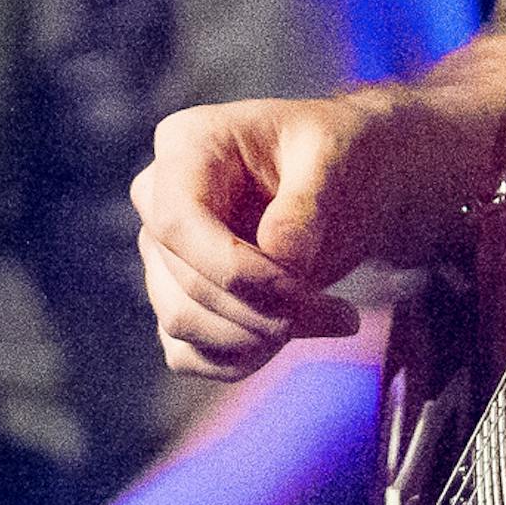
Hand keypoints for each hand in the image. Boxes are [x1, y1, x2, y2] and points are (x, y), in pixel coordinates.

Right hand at [132, 92, 422, 379]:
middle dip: (263, 311)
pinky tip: (297, 334)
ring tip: (330, 317)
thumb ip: (306, 202)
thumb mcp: (334, 156)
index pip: (178, 222)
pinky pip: (187, 353)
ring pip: (182, 323)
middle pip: (184, 282)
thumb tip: (280, 255)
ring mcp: (161, 252)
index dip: (234, 268)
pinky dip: (241, 360)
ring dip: (259, 340)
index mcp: (187, 143)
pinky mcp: (177, 297)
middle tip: (339, 313)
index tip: (300, 287)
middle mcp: (158, 197)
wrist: (347, 180)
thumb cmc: (336, 154)